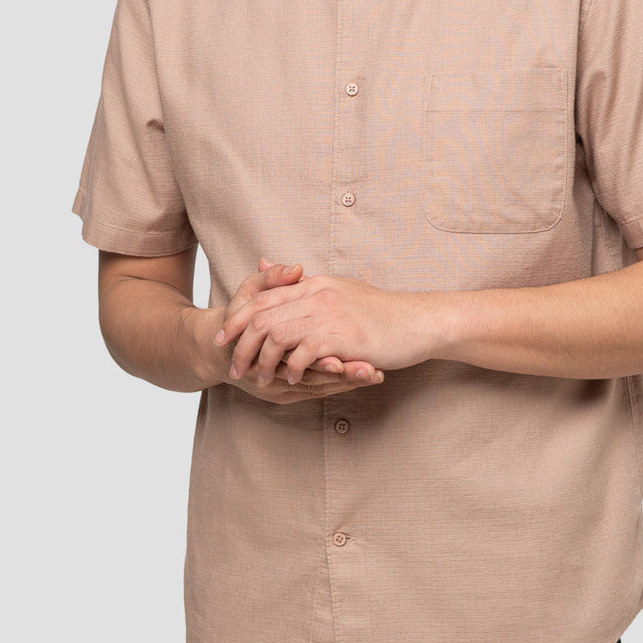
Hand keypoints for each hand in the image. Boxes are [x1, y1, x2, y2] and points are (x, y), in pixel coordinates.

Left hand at [215, 260, 432, 386]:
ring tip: (259, 380)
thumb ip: (301, 282)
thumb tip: (265, 263)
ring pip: (277, 336)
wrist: (418, 321)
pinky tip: (291, 380)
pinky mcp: (343, 336)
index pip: (264, 297)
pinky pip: (304, 353)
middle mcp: (317, 295)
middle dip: (242, 345)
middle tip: (234, 367)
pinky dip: (292, 369)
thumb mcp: (338, 288)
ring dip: (263, 361)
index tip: (224, 338)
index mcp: (314, 283)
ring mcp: (330, 314)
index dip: (239, 319)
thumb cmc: (381, 311)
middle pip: (263, 317)